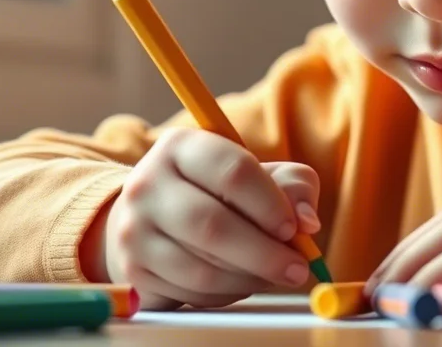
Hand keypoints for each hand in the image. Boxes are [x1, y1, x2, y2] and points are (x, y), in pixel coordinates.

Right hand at [94, 128, 321, 309]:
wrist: (154, 218)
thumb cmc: (220, 191)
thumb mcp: (261, 174)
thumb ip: (294, 186)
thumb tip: (308, 221)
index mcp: (182, 146)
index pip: (233, 172)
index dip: (271, 204)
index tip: (295, 228)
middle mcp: (147, 184)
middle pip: (213, 225)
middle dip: (265, 253)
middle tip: (298, 268)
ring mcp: (133, 229)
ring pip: (201, 267)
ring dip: (249, 278)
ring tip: (274, 274)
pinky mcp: (133, 270)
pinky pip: (190, 292)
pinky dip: (226, 294)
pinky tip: (242, 281)